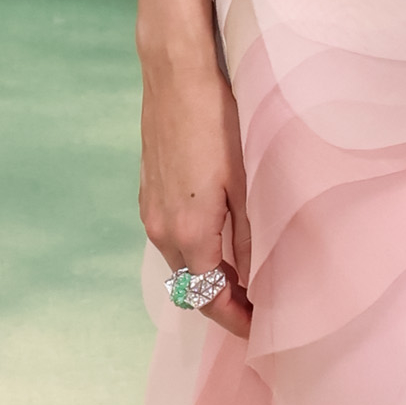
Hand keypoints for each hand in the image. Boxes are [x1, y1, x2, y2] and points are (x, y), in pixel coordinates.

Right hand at [142, 43, 251, 340]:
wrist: (174, 76)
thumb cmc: (215, 121)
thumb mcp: (243, 182)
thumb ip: (246, 236)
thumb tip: (251, 277)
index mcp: (189, 232)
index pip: (209, 298)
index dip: (234, 320)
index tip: (258, 329)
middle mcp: (161, 230)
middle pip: (190, 289)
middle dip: (222, 304)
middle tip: (257, 306)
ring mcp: (149, 212)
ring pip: (178, 266)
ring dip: (206, 279)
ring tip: (244, 278)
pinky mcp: (147, 194)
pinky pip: (169, 241)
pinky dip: (193, 255)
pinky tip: (218, 243)